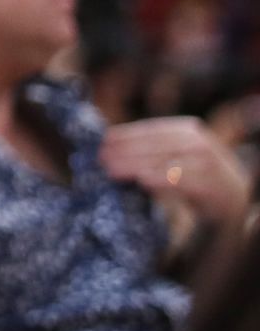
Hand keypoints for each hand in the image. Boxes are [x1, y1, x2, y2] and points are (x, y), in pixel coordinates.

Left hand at [101, 117, 249, 228]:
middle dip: (125, 151)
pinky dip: (163, 179)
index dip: (125, 134)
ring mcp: (209, 163)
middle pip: (156, 145)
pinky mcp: (214, 186)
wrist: (231, 201)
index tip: (101, 141)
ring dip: (136, 165)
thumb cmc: (194, 177)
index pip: (152, 129)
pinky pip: (184, 181)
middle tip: (100, 158)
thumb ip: (149, 150)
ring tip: (112, 170)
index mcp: (187, 130)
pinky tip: (143, 181)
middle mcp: (200, 142)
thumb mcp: (173, 157)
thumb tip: (107, 147)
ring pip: (166, 161)